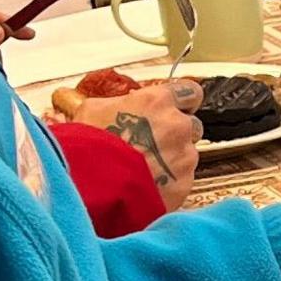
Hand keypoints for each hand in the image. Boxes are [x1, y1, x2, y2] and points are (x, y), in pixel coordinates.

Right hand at [70, 78, 201, 207]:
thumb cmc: (89, 149)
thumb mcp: (92, 111)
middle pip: (191, 125)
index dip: (183, 102)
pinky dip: (170, 182)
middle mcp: (177, 125)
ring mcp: (184, 155)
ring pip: (187, 154)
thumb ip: (116, 105)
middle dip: (176, 133)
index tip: (175, 108)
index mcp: (157, 102)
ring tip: (144, 168)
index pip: (190, 92)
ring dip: (172, 159)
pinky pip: (183, 179)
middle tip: (151, 143)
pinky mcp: (184, 183)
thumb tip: (116, 108)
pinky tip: (147, 184)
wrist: (92, 188)